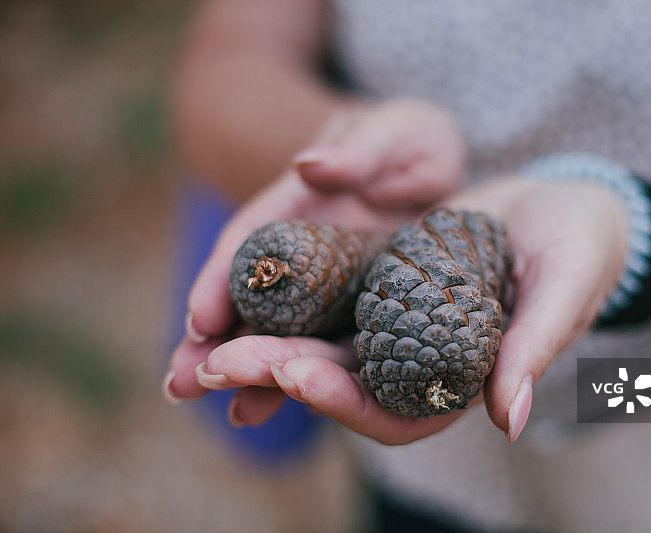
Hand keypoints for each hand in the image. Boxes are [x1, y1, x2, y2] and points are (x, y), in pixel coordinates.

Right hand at [164, 99, 464, 417]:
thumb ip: (360, 150)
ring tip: (231, 414)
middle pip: (251, 298)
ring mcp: (330, 287)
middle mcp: (305, 253)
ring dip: (253, 370)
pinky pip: (330, 346)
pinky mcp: (361, 311)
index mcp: (300, 206)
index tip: (199, 319)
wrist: (441, 170)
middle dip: (215, 341)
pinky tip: (285, 408)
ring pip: (283, 332)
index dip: (220, 278)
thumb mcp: (398, 133)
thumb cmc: (413, 140)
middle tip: (179, 386)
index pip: (250, 242)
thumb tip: (308, 166)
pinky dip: (304, 376)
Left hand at [178, 175, 627, 444]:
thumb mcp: (565, 288)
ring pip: (320, 342)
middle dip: (279, 374)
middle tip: (217, 363)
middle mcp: (417, 360)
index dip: (345, 403)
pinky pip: (324, 293)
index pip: (395, 412)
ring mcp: (393, 322)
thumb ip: (535, 348)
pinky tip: (238, 286)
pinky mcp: (378, 281)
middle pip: (341, 381)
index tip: (296, 377)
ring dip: (264, 342)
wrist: (564, 207)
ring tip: (207, 336)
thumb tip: (508, 421)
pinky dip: (283, 297)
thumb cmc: (579, 250)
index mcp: (459, 379)